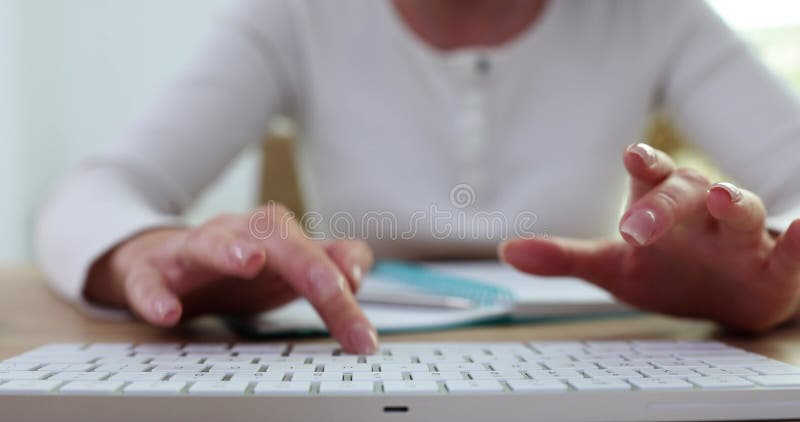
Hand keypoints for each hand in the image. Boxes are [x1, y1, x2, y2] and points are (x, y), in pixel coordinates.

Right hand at [85, 203, 377, 353]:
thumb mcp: (287, 268)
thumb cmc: (235, 269)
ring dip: (230, 249)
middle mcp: (236, 235)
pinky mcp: (149, 272)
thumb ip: (329, 263)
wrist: (161, 263)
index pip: (316, 251)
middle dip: (306, 262)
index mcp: (273, 236)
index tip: (361, 310)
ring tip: (251, 261)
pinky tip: (168, 312)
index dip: (343, 276)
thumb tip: (356, 271)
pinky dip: (155, 295)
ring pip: (208, 241)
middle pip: (274, 236)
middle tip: (332, 288)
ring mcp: (191, 251)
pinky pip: (148, 281)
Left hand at [501, 143, 799, 331]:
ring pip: (741, 212)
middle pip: (686, 195)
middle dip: (664, 204)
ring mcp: (738, 238)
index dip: (645, 165)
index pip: (651, 180)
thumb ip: (564, 257)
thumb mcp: (612, 267)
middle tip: (638, 223)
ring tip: (724, 195)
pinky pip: (790, 251)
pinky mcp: (774, 267)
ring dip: (735, 202)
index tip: (632, 154)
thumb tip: (507, 250)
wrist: (724, 301)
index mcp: (660, 208)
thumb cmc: (666, 273)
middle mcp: (700, 214)